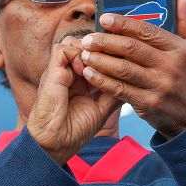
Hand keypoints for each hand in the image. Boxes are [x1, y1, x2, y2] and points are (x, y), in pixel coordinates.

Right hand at [26, 38, 122, 165]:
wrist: (57, 142)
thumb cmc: (77, 129)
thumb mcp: (103, 108)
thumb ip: (115, 91)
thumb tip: (133, 77)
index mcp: (82, 80)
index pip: (97, 56)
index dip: (110, 54)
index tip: (124, 60)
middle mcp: (71, 72)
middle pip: (89, 46)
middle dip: (103, 49)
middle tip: (114, 59)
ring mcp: (61, 70)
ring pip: (76, 42)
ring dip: (89, 52)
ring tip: (97, 67)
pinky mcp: (51, 72)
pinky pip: (63, 49)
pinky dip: (75, 55)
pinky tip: (83, 72)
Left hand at [80, 0, 185, 138]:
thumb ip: (184, 20)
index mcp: (180, 49)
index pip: (147, 31)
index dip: (123, 24)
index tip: (104, 19)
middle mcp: (170, 66)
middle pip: (131, 48)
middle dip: (105, 41)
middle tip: (88, 38)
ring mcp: (159, 86)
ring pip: (122, 69)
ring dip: (100, 60)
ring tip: (85, 54)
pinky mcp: (149, 103)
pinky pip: (120, 89)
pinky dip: (102, 81)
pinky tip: (90, 74)